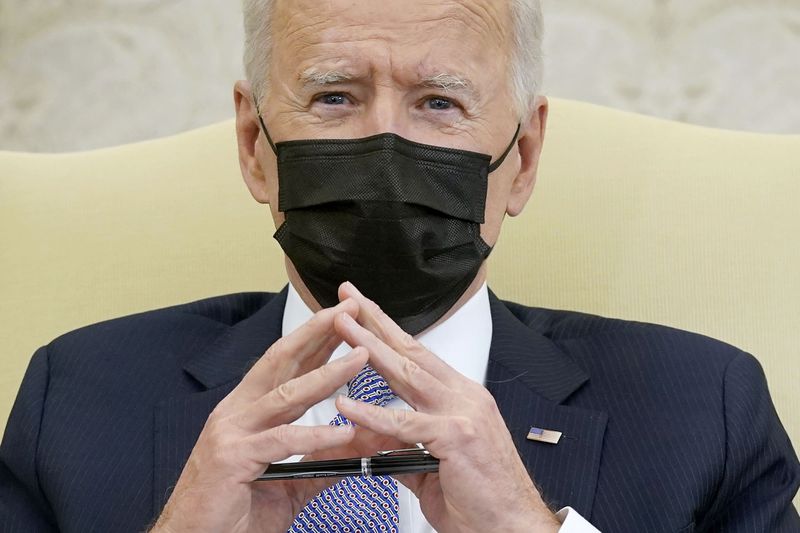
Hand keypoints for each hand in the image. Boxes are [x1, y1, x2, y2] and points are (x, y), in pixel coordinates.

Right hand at [152, 298, 368, 532]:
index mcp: (247, 411)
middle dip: (318, 334)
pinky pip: (281, 440)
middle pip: (282, 362)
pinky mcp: (232, 458)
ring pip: (286, 394)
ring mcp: (232, 432)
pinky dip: (314, 434)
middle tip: (350, 313)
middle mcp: (237, 412)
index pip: (286, 364)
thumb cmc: (232, 512)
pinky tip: (342, 432)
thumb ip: (320, 462)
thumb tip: (357, 448)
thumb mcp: (287, 483)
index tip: (344, 320)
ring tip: (360, 358)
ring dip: (327, 374)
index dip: (315, 339)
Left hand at [333, 282, 560, 532]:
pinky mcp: (457, 436)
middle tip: (348, 297)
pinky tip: (346, 405)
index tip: (362, 312)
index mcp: (460, 398)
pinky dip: (373, 415)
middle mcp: (464, 397)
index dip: (387, 332)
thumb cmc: (480, 499)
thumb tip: (371, 443)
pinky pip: (405, 424)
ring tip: (342, 326)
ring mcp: (463, 413)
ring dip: (369, 347)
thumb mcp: (433, 468)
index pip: (416, 356)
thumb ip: (401, 450)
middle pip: (410, 351)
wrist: (513, 527)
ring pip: (407, 373)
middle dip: (375, 321)